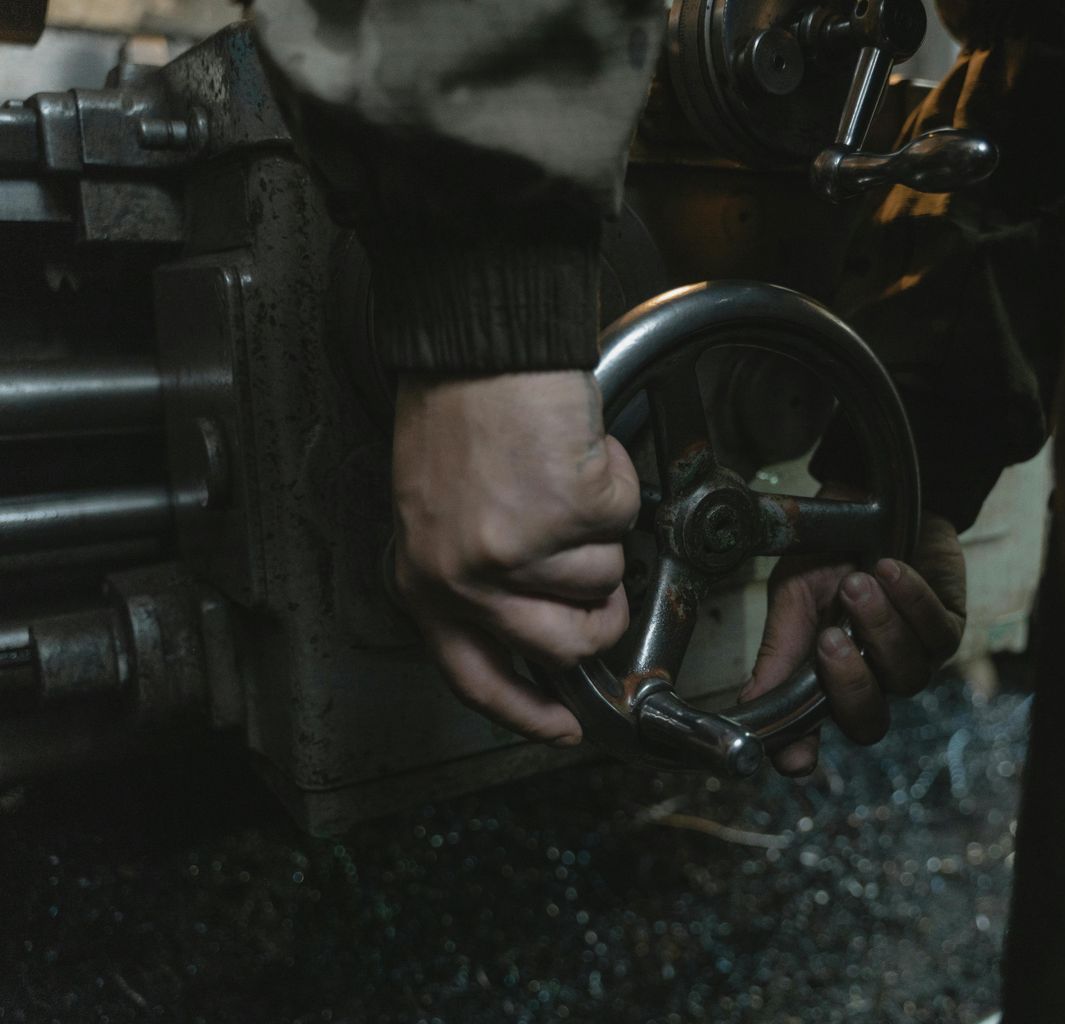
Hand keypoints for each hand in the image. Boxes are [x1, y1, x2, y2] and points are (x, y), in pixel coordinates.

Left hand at [392, 370, 639, 745]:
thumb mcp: (438, 517)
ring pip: (605, 579)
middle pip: (565, 646)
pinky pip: (625, 519)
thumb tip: (537, 627)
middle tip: (603, 578)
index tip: (563, 726)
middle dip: (601, 617)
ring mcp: (520, 551)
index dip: (529, 713)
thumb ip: (474, 581)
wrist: (482, 347)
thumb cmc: (459, 414)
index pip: (477, 680)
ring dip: (601, 529)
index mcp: (427, 584)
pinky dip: (615, 480)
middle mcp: (467, 579)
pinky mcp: (570, 513)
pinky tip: (576, 450)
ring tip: (561, 479)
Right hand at [739, 484, 967, 775]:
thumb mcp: (791, 595)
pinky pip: (937, 633)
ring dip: (880, 627)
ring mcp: (914, 658)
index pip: (811, 733)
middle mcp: (870, 678)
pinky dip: (911, 601)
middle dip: (850, 685)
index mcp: (823, 678)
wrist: (869, 497)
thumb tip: (750, 705)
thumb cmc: (827, 551)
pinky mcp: (949, 628)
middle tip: (829, 637)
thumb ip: (779, 649)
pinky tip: (890, 568)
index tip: (795, 756)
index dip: (802, 751)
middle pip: (868, 723)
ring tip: (859, 581)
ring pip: (906, 676)